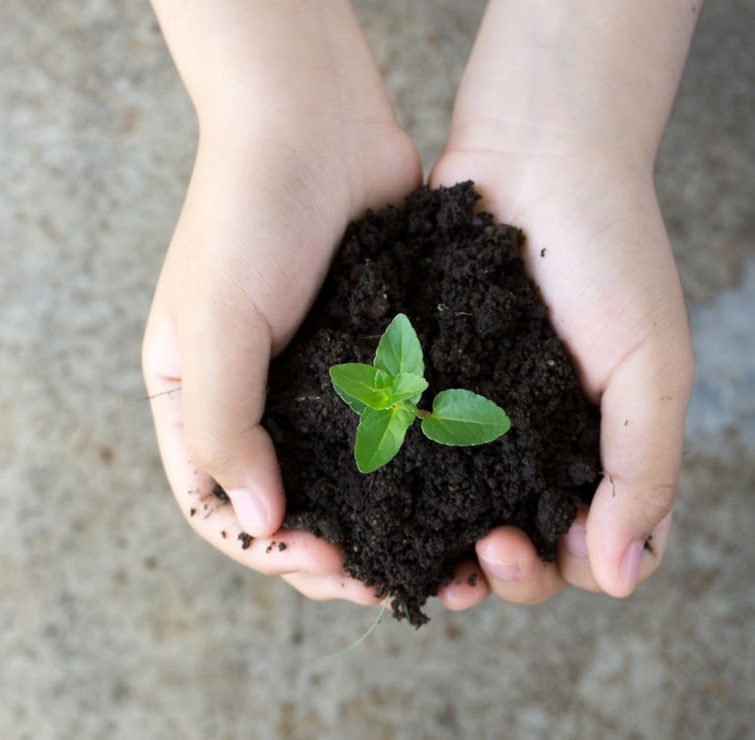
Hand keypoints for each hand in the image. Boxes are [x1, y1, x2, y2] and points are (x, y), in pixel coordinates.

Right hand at [143, 0, 421, 603]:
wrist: (314, 121)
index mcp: (191, 398)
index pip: (215, 505)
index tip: (327, 560)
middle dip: (331, 557)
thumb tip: (261, 521)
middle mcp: (250, 400)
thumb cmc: (244, 215)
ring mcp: (313, 383)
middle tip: (387, 584)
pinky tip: (452, 498)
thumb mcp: (212, 324)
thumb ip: (224, 425)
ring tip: (431, 563)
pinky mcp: (369, 358)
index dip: (266, 549)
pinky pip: (387, 434)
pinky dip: (412, 473)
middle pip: (284, 508)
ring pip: (342, 482)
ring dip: (380, 528)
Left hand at [428, 0, 698, 606]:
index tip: (520, 546)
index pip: (574, 549)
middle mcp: (524, 441)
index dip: (551, 569)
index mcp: (590, 449)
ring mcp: (467, 412)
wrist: (536, 156)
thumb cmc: (610, 255)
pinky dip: (387, 477)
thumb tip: (620, 578)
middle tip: (475, 550)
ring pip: (445, 507)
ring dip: (431, 539)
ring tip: (410, 543)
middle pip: (506, 542)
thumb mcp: (649, 366)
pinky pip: (398, 442)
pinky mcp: (416, 375)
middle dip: (492, 568)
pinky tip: (368, 490)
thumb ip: (643, 471)